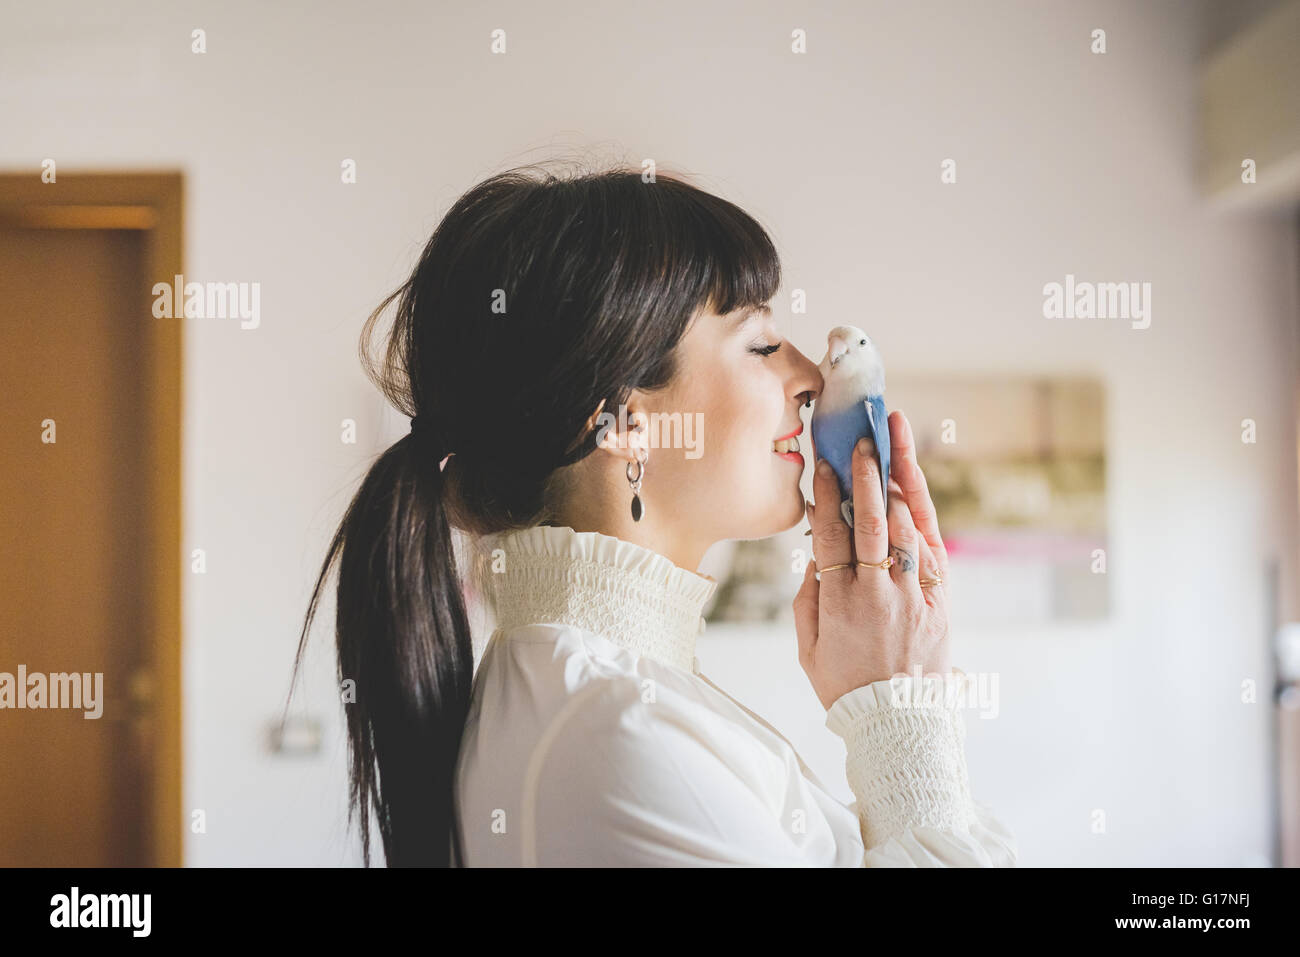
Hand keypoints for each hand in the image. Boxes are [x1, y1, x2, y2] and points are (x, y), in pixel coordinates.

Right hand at [792, 410, 951, 709]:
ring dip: (900, 482)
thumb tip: (815, 552)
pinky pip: (932, 549)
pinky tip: (913, 489)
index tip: (825, 463)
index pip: (831, 535)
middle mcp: (879, 592)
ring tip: (896, 443)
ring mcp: (914, 594)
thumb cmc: (845, 684)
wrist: (898, 721)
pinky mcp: (940, 600)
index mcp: (840, 603)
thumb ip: (808, 596)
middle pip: (872, 521)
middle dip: (868, 475)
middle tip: (865, 439)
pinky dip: (922, 516)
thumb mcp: (807, 646)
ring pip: (908, 527)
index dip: (828, 496)